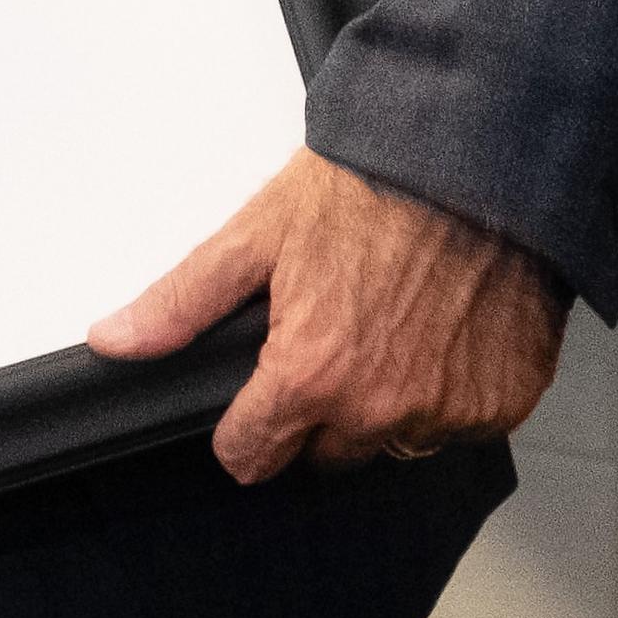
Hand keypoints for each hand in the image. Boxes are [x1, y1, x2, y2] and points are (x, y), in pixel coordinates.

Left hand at [86, 147, 567, 483]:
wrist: (471, 161)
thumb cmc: (366, 187)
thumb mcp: (254, 234)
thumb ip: (182, 303)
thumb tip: (113, 341)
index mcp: (312, 376)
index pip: (252, 456)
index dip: (242, 426)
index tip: (252, 397)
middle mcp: (382, 410)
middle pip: (324, 451)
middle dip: (314, 407)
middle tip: (325, 330)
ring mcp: (449, 412)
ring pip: (393, 439)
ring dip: (383, 400)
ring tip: (384, 318)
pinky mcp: (504, 403)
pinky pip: (458, 421)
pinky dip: (444, 387)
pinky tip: (435, 326)